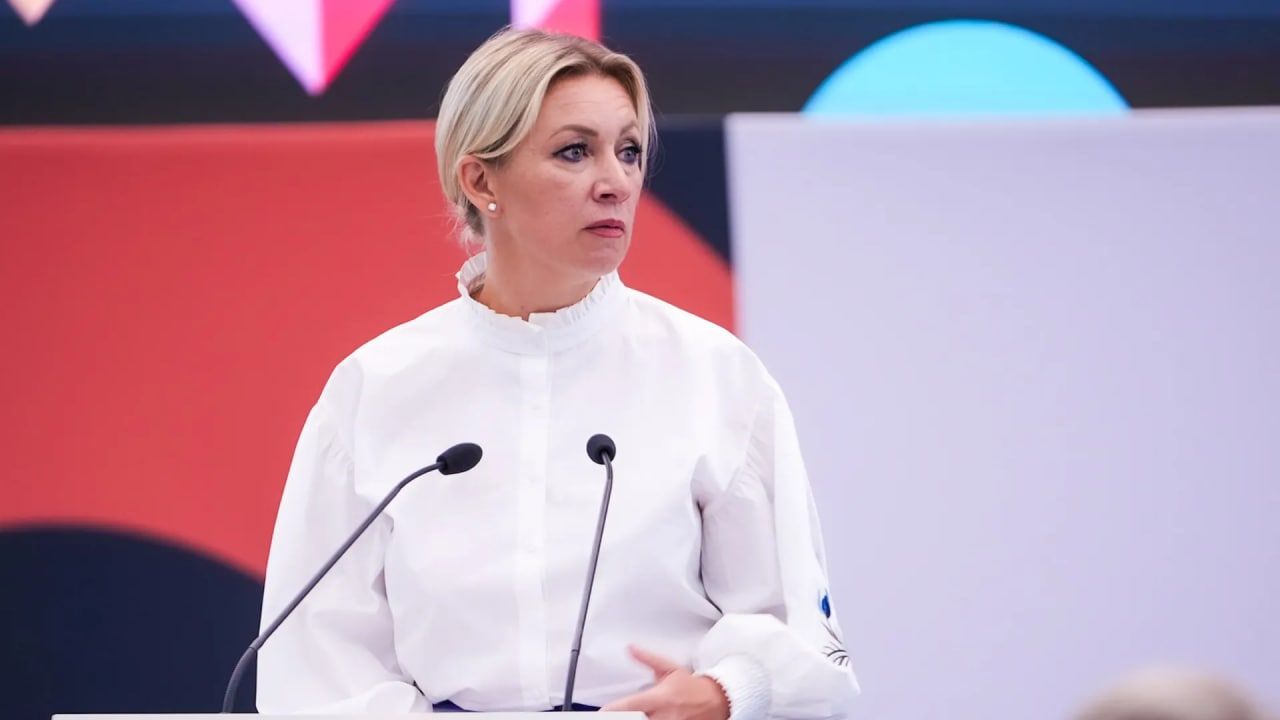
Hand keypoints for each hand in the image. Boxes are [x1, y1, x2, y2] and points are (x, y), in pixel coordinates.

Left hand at [601, 646, 729, 719]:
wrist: (716, 700)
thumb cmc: (691, 686)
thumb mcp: (669, 669)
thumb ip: (648, 659)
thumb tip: (630, 648)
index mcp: (659, 698)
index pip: (629, 706)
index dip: (612, 710)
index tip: (602, 711)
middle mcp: (663, 715)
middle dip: (623, 719)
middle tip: (613, 716)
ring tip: (628, 717)